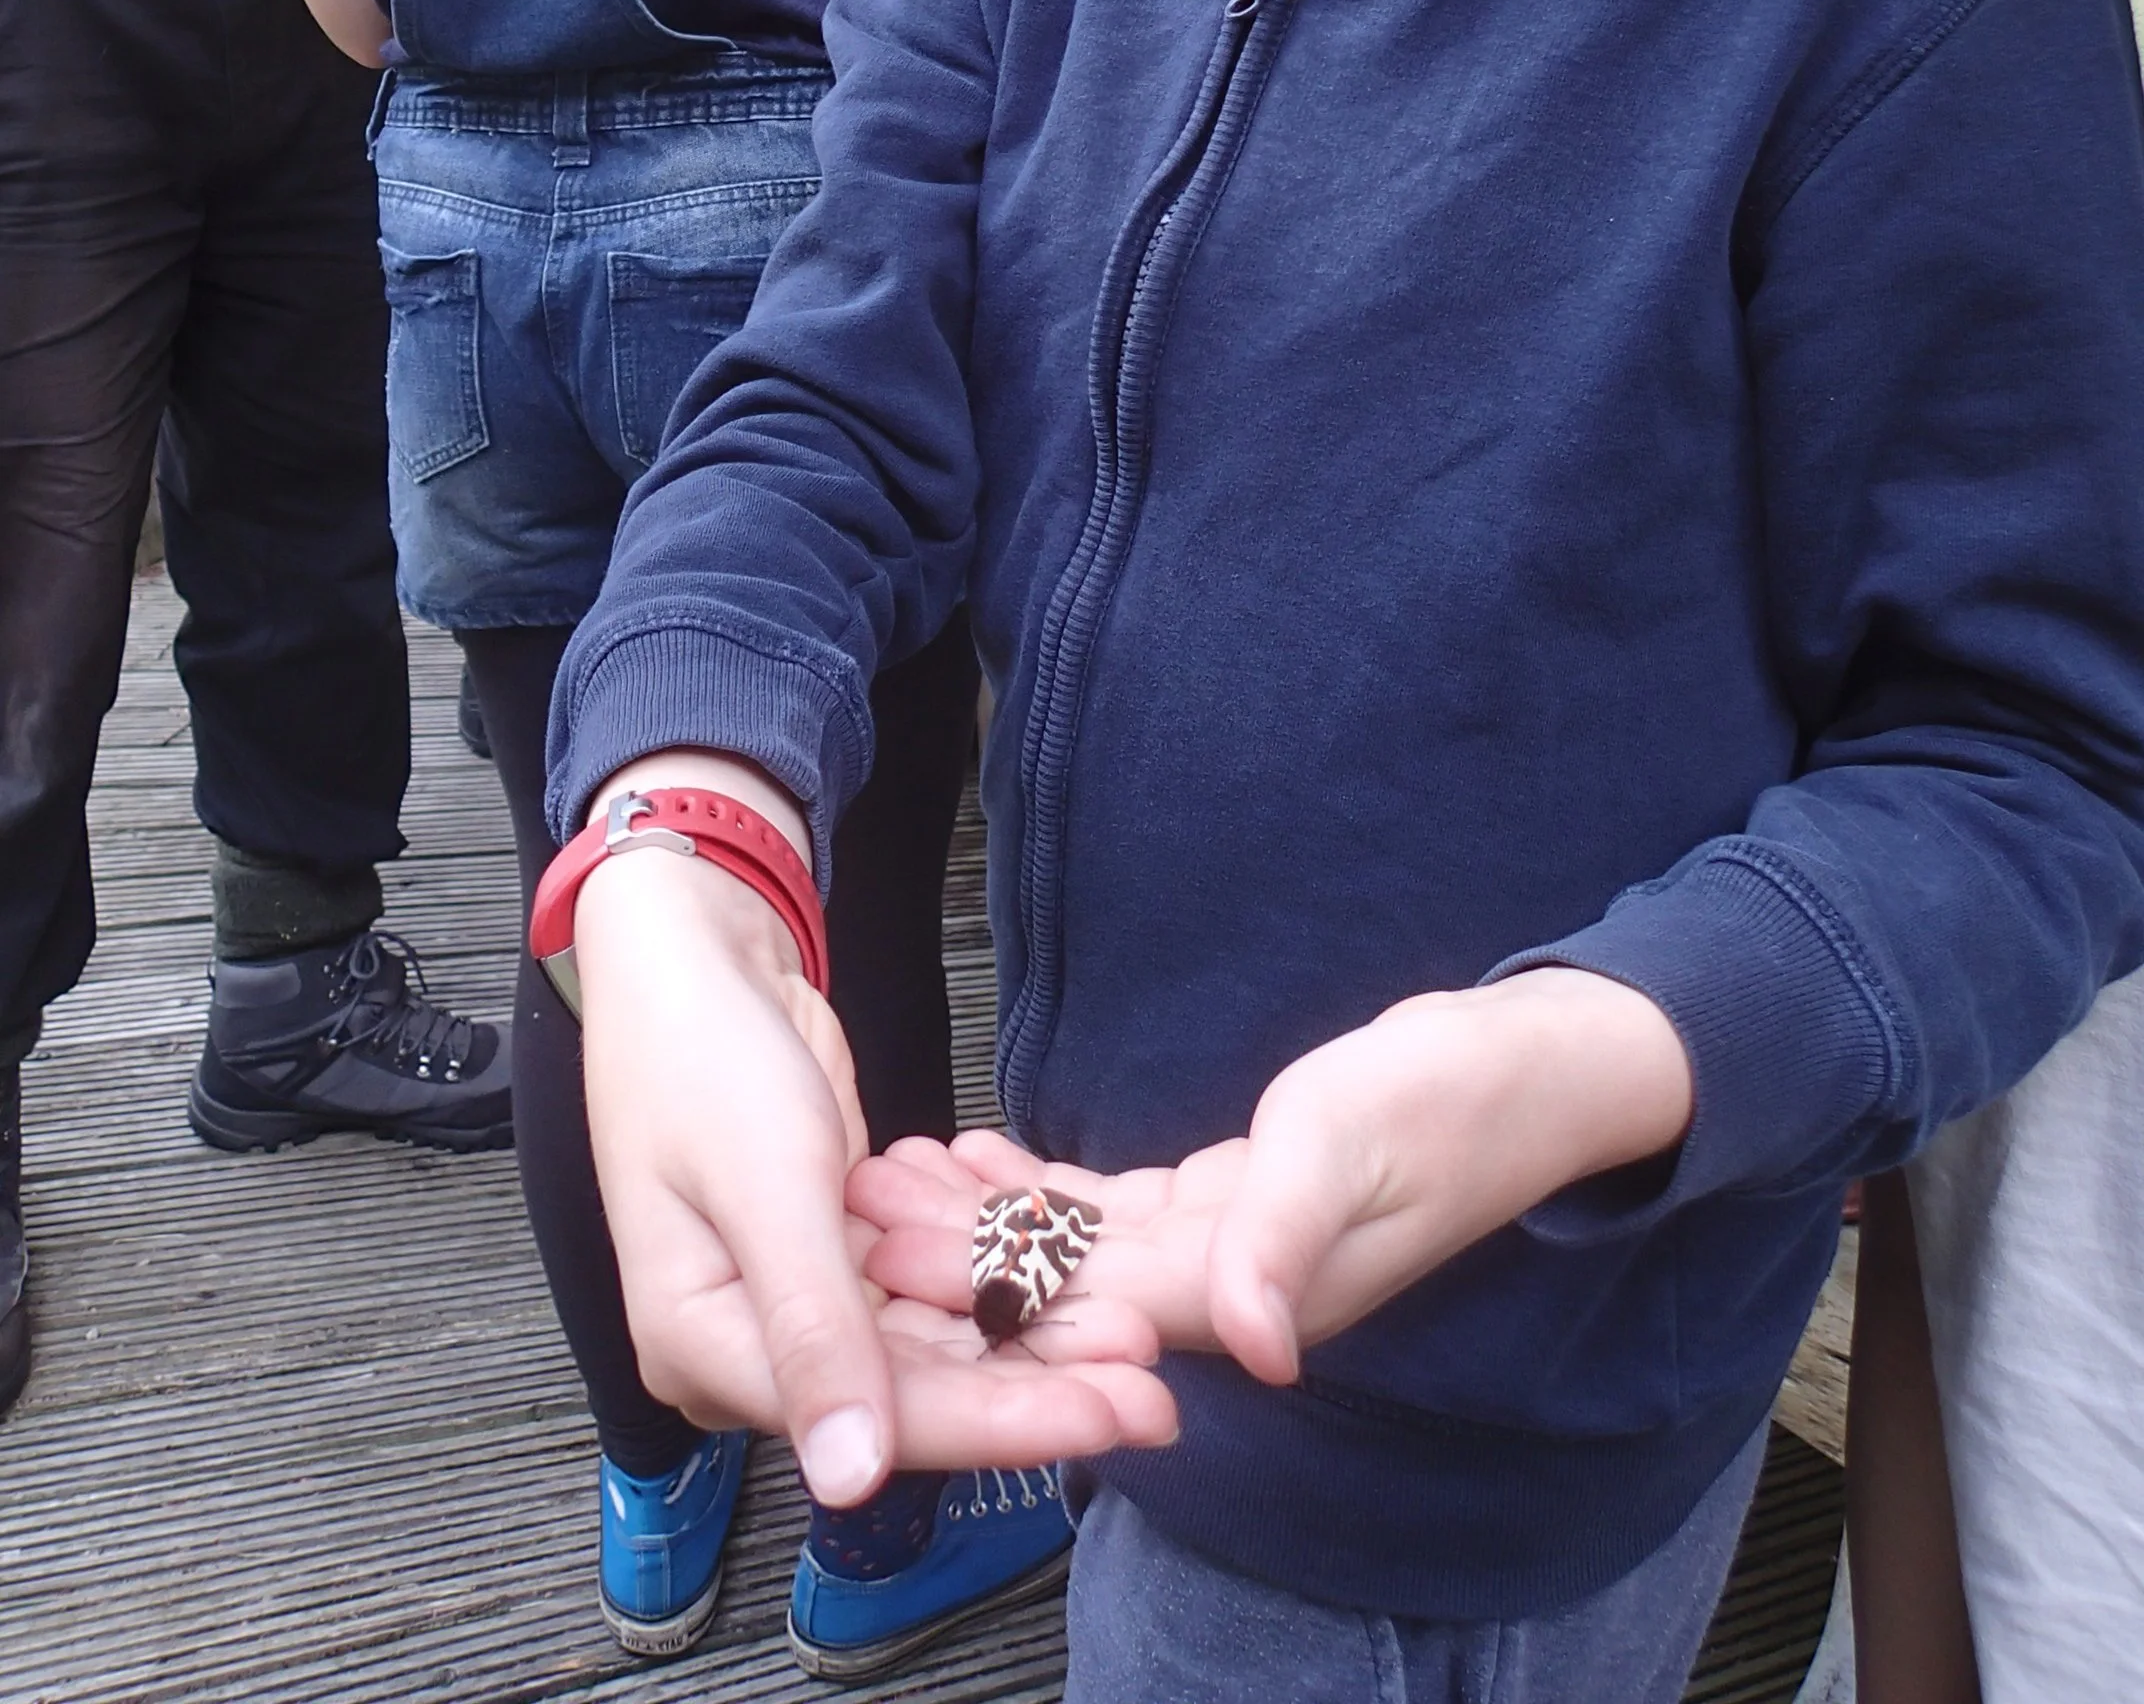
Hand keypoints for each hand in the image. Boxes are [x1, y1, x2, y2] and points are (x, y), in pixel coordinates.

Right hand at [575, 815, 1176, 1502]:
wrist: (691, 952)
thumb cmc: (702, 1052)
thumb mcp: (765, 1181)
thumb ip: (812, 1328)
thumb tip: (850, 1481)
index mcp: (706, 1350)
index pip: (877, 1415)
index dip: (1000, 1422)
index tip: (1108, 1415)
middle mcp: (752, 1348)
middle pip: (915, 1392)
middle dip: (1038, 1388)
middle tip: (1155, 1395)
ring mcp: (797, 1301)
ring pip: (934, 1342)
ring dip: (1033, 1337)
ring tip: (1136, 1341)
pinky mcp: (836, 1256)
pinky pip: (929, 1287)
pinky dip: (999, 1280)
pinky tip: (1079, 1281)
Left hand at [858, 968, 1693, 1384]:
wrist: (1533, 1071)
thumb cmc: (1455, 1099)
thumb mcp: (1360, 1147)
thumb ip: (1290, 1241)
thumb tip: (1247, 1341)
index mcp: (1252, 1289)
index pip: (1091, 1307)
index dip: (984, 1290)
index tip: (889, 1263)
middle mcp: (1231, 1289)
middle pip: (1064, 1287)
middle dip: (954, 1257)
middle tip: (851, 1211)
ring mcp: (1231, 1251)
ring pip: (1078, 1250)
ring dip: (982, 1222)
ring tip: (887, 1182)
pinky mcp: (1236, 1204)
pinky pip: (1118, 1213)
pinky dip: (1046, 1191)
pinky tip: (980, 1159)